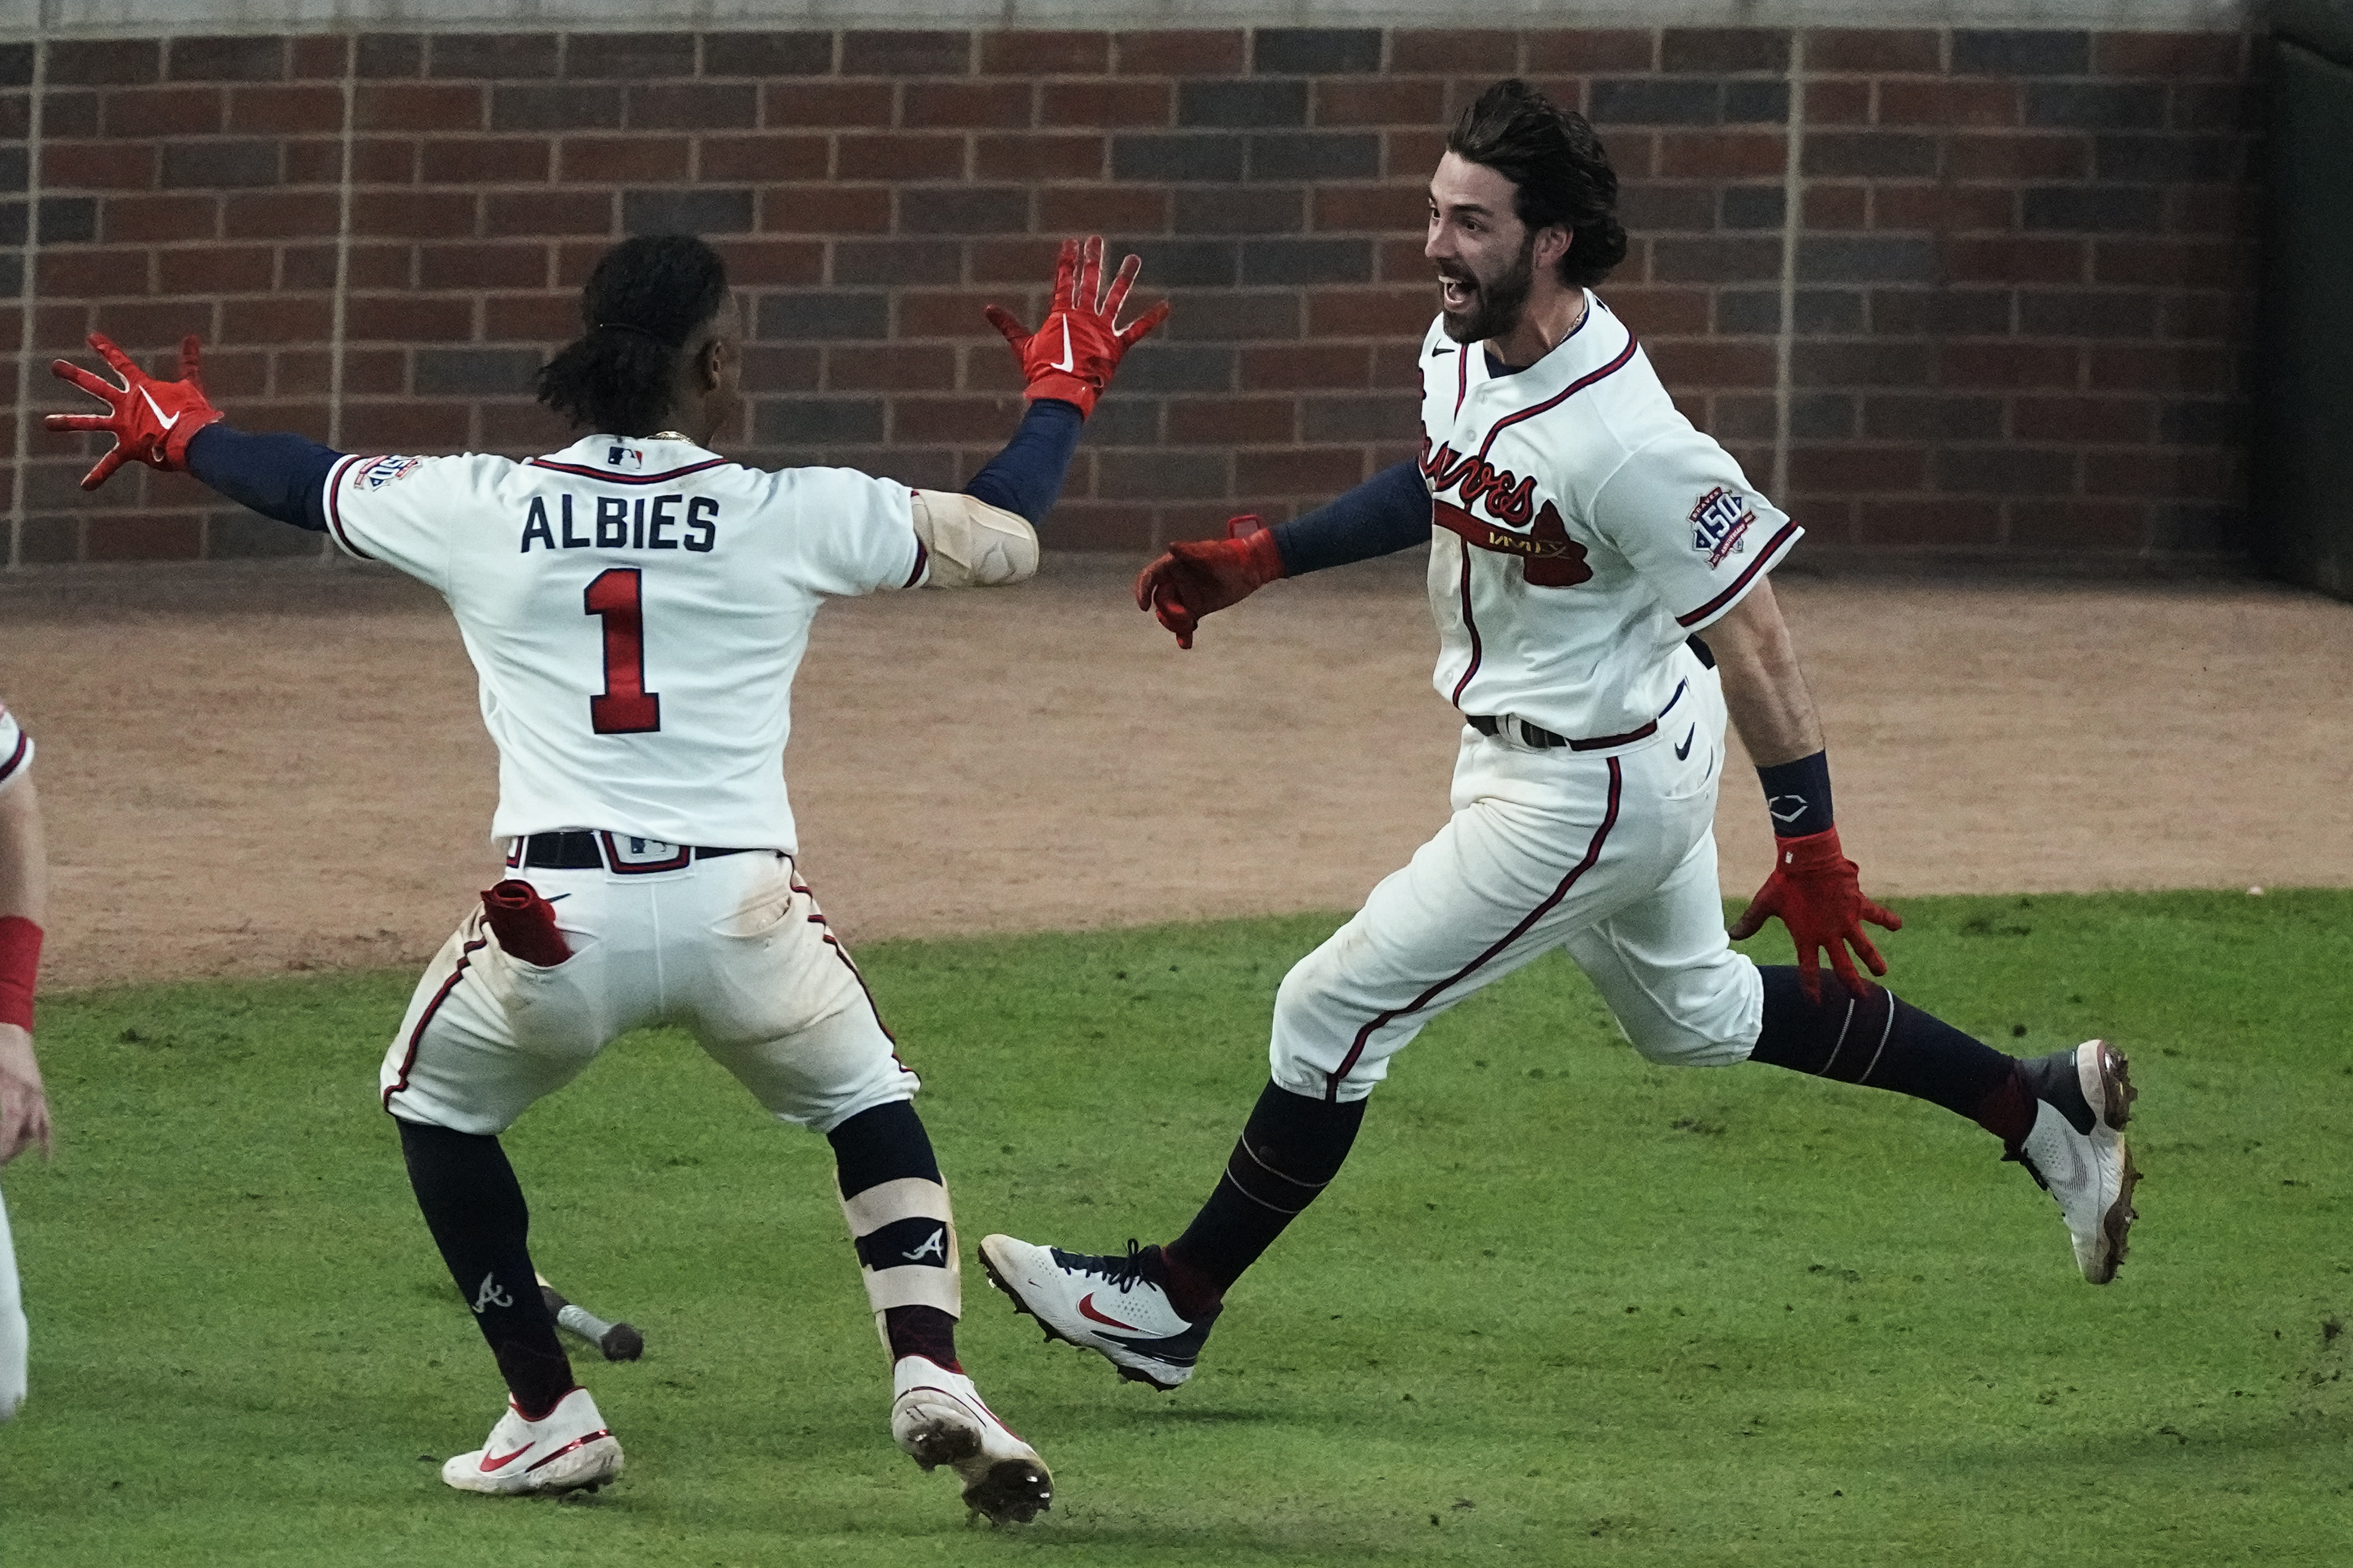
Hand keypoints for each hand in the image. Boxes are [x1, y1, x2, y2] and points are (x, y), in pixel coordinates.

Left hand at [0, 1024, 51, 1166]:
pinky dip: (47, 1141)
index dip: (5, 1143)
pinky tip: (46, 1158)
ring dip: (20, 1148)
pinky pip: (47, 1122)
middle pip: (21, 1130)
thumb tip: (5, 1122)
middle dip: (9, 1150)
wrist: (12, 1033)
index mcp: (12, 1088)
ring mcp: (37, 1095)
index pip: (9, 1123)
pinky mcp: (41, 1095)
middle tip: (2, 1164)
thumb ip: (2, 1098)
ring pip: (35, 1129)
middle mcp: (28, 1094)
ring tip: (8, 1161)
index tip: (1, 1160)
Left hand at [44, 331, 224, 489]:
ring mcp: (123, 425)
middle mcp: (126, 404)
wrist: (194, 437)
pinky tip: (86, 486)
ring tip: (47, 423)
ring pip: (91, 422)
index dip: (107, 350)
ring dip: (67, 422)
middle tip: (55, 366)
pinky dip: (99, 475)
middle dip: (74, 375)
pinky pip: (111, 463)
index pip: (121, 364)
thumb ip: (189, 362)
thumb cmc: (194, 411)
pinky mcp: (128, 447)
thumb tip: (193, 337)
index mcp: (141, 389)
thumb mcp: (191, 384)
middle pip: (96, 386)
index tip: (91, 338)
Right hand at [984, 236, 1168, 418]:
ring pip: (1116, 298)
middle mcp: (1085, 316)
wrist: (1062, 392)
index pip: (1064, 281)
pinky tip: (1166, 305)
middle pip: (1090, 282)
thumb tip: (987, 309)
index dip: (1067, 260)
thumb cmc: (1042, 372)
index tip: (1071, 242)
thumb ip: (1007, 325)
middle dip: (1093, 259)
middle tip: (1097, 239)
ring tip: (1133, 259)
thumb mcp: (1022, 345)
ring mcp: (1102, 329)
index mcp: (1062, 314)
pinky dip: (1152, 318)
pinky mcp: (1117, 346)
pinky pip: (1138, 330)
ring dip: (1125, 277)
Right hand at [1133, 515, 1285, 648]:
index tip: (1144, 607)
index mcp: (1174, 564)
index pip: (1150, 577)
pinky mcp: (1196, 609)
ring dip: (1175, 625)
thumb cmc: (1232, 556)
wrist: (1251, 568)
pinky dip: (1183, 634)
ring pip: (1169, 615)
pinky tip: (1186, 644)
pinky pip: (1184, 624)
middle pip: (1160, 601)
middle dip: (1169, 612)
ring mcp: (1185, 596)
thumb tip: (1171, 546)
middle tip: (1186, 618)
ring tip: (1189, 630)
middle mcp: (1176, 581)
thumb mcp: (1212, 554)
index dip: (1142, 590)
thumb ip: (1191, 552)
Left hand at [1728, 826, 1901, 999]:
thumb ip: (1751, 921)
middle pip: (1842, 965)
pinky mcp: (1858, 904)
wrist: (1808, 859)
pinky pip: (1876, 914)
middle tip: (1860, 998)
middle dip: (1851, 982)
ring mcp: (1846, 920)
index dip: (1811, 987)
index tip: (1816, 1003)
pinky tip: (1898, 925)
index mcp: (1806, 936)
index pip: (1808, 969)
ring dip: (1873, 959)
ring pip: (1864, 946)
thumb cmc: (1784, 881)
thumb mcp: (1765, 903)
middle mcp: (1829, 933)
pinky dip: (1887, 919)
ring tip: (1882, 972)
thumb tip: (1731, 935)